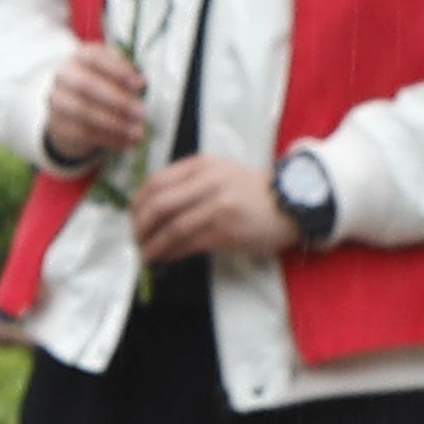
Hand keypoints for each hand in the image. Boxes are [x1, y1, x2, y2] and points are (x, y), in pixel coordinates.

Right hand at [41, 41, 148, 160]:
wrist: (72, 113)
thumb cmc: (101, 88)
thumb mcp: (115, 77)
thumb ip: (127, 78)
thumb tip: (140, 83)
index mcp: (81, 57)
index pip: (95, 58)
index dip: (117, 70)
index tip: (139, 83)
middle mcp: (65, 75)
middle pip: (86, 85)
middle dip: (116, 99)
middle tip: (141, 112)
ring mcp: (58, 101)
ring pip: (84, 112)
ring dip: (115, 124)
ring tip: (137, 133)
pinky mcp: (59, 125)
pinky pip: (84, 133)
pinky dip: (109, 139)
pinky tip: (127, 142)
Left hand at [128, 156, 292, 264]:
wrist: (290, 204)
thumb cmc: (250, 192)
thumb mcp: (218, 174)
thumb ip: (187, 184)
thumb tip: (151, 208)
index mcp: (201, 166)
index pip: (156, 182)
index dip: (137, 202)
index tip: (133, 216)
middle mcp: (207, 183)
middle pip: (158, 205)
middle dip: (139, 225)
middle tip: (135, 238)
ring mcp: (216, 207)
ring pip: (170, 228)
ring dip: (152, 244)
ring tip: (146, 253)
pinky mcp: (224, 231)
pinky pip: (187, 244)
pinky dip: (170, 253)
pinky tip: (164, 257)